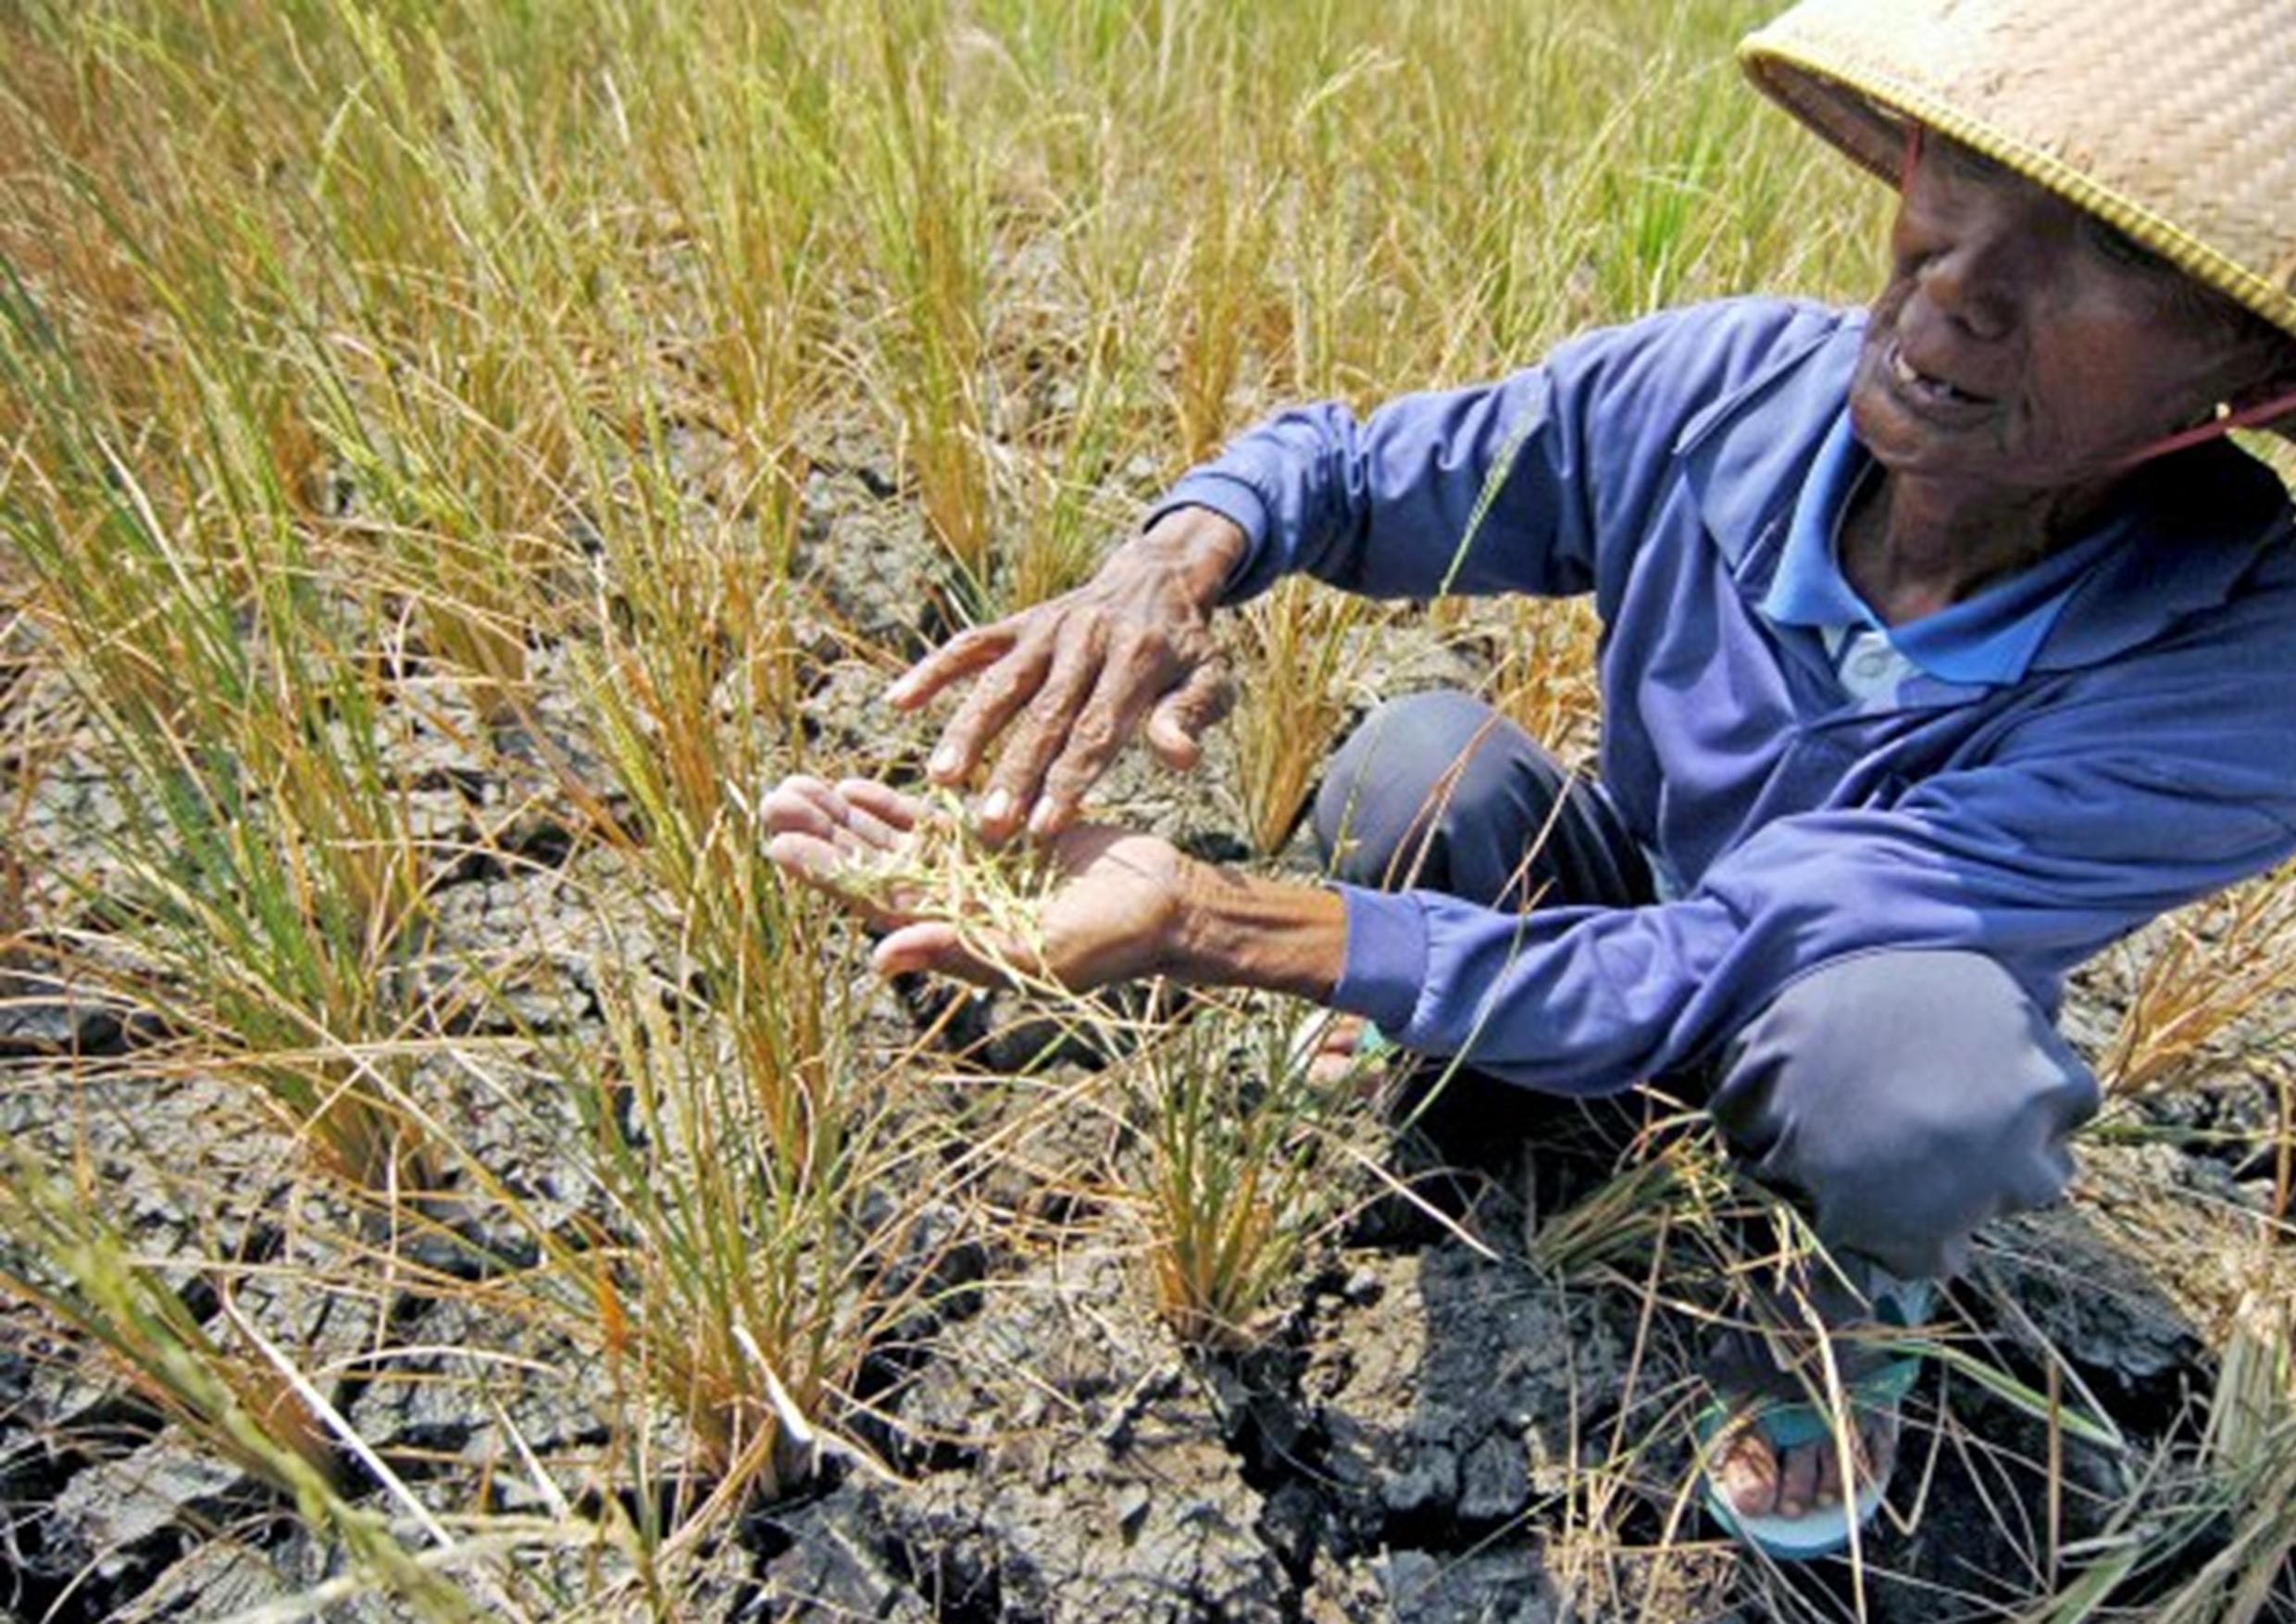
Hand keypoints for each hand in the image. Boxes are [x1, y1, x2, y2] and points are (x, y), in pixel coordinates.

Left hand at [762, 775, 1188, 991]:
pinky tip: (854, 785)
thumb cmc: (1112, 942)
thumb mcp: (1037, 952)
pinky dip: (892, 805)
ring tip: (794, 785)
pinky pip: (930, 822)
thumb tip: (880, 956)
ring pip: (891, 840)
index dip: (826, 871)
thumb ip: (959, 949)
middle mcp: (950, 905)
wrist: (1166, 906)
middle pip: (870, 866)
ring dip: (844, 815)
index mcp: (952, 935)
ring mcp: (968, 872)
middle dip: (820, 833)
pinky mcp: (994, 840)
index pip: (874, 900)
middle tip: (771, 798)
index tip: (781, 842)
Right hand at [887, 506, 1244, 841]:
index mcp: (1137, 659)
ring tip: (941, 780)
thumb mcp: (1213, 678)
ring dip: (967, 730)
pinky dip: (933, 669)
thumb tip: (1178, 756)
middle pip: (1043, 714)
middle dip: (1013, 773)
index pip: (1097, 729)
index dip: (1068, 780)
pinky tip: (897, 703)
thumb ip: (1191, 715)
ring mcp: (1047, 628)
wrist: (1160, 576)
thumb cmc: (1187, 649)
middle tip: (988, 828)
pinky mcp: (1019, 621)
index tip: (1042, 829)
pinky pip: (971, 643)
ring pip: (1000, 681)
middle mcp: (1086, 639)